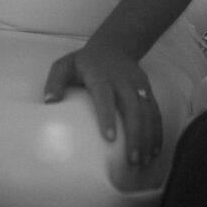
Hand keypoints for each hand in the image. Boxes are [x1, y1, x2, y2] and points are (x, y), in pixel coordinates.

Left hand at [43, 42, 161, 166]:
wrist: (114, 45)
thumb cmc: (85, 62)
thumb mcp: (65, 65)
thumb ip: (55, 81)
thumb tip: (49, 102)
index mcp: (100, 76)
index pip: (104, 96)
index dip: (107, 116)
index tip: (109, 138)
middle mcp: (122, 81)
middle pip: (132, 107)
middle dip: (135, 134)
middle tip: (132, 160)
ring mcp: (137, 85)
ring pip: (147, 111)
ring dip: (149, 136)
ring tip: (144, 161)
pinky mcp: (147, 89)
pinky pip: (155, 112)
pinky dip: (157, 131)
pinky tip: (155, 150)